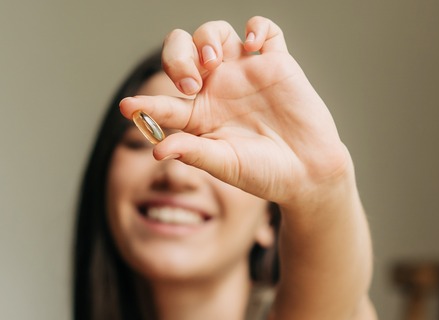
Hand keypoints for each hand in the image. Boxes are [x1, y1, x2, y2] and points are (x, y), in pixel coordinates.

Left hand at [119, 16, 353, 209]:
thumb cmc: (265, 173)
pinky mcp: (276, 63)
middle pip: (182, 51)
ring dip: (206, 37)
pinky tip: (253, 44)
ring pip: (214, 33)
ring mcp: (245, 72)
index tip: (129, 107)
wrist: (309, 174)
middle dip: (176, 57)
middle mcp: (217, 88)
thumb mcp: (225, 164)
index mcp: (199, 115)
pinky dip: (257, 27)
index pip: (164, 102)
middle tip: (191, 81)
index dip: (145, 103)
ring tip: (213, 60)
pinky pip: (264, 30)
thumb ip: (193, 152)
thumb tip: (157, 148)